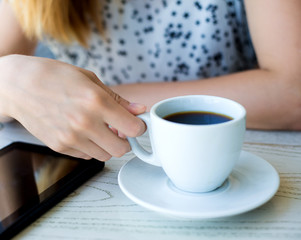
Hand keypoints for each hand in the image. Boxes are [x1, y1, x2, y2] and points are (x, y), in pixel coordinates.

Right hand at [0, 55, 145, 160]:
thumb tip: (138, 110)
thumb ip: (117, 100)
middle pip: (121, 149)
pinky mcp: (60, 146)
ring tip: (99, 130)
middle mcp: (85, 123)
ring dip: (107, 145)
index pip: (133, 129)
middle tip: (119, 130)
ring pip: (105, 155)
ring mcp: (71, 138)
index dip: (139, 128)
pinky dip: (91, 147)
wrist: (19, 85)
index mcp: (96, 102)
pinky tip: (83, 133)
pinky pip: (87, 156)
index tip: (136, 125)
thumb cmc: (55, 77)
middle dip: (125, 141)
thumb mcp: (90, 80)